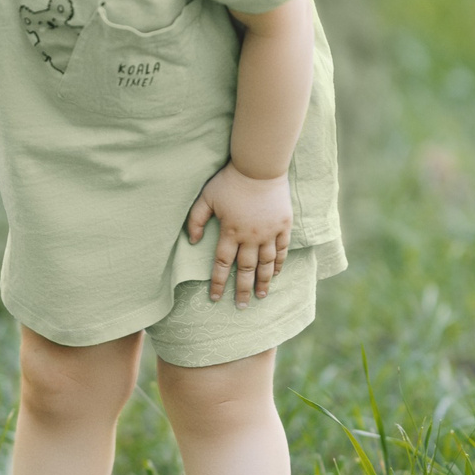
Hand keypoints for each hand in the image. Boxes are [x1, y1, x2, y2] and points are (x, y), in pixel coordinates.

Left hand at [186, 165, 291, 302]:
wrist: (259, 167)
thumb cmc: (229, 181)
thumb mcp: (206, 198)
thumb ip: (196, 220)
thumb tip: (191, 241)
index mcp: (230, 231)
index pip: (221, 263)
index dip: (217, 282)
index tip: (214, 298)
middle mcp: (250, 237)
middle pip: (245, 269)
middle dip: (241, 290)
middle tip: (240, 307)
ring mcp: (269, 232)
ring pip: (266, 264)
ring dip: (263, 282)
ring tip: (260, 296)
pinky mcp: (283, 225)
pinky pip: (281, 250)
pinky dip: (279, 263)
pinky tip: (276, 274)